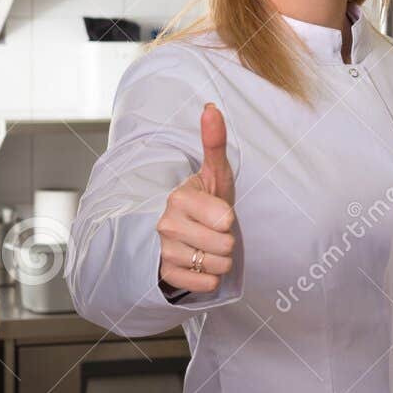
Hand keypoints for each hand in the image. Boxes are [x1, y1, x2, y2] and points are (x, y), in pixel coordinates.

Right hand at [156, 103, 237, 294]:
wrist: (182, 233)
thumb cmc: (205, 201)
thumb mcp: (214, 173)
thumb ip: (214, 142)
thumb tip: (211, 108)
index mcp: (178, 198)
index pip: (225, 219)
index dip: (229, 218)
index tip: (218, 213)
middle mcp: (165, 225)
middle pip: (224, 244)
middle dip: (228, 240)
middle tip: (215, 231)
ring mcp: (162, 252)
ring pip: (217, 265)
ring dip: (221, 259)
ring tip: (208, 246)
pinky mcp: (165, 276)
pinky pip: (206, 284)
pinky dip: (210, 278)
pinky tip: (201, 264)